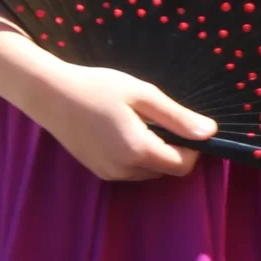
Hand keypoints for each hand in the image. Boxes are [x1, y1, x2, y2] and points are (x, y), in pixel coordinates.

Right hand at [32, 63, 215, 180]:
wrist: (50, 95)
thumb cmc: (98, 87)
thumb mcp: (142, 95)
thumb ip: (178, 117)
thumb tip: (210, 133)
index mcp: (139, 150)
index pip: (184, 165)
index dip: (193, 148)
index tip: (185, 124)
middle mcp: (125, 170)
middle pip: (167, 169)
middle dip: (172, 148)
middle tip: (155, 117)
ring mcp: (110, 174)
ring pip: (150, 171)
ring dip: (153, 152)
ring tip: (135, 122)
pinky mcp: (99, 172)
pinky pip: (131, 170)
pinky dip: (136, 155)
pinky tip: (121, 130)